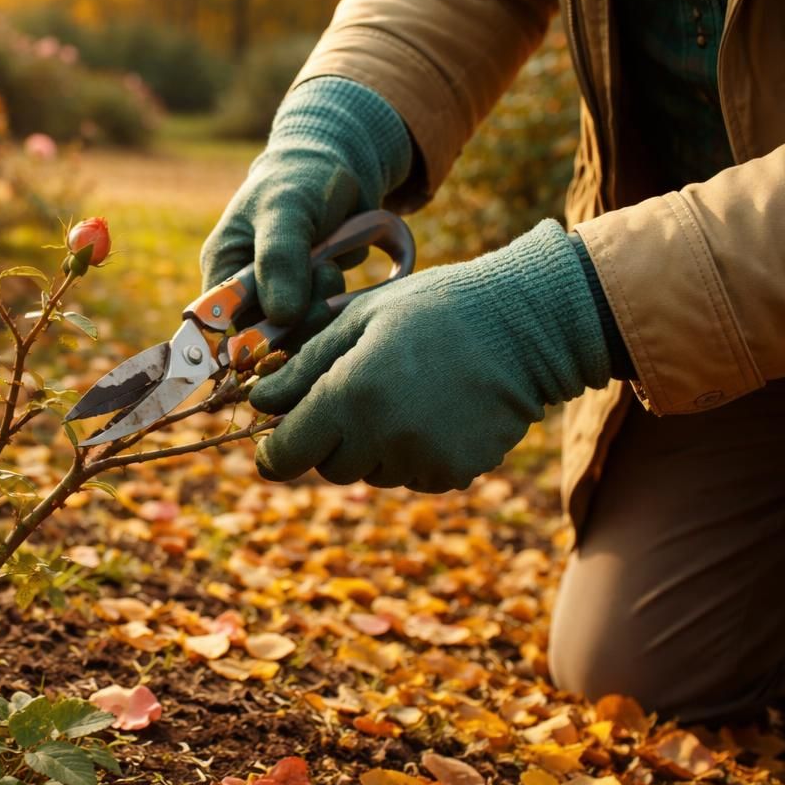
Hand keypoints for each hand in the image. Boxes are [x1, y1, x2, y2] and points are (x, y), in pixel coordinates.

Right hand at [201, 77, 412, 327]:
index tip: (287, 321)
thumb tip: (281, 316)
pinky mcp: (311, 302)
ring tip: (331, 264)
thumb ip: (280, 260)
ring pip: (300, 333)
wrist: (339, 168)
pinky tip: (339, 266)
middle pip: (267, 338)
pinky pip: (326, 322)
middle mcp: (246, 293)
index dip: (252, 337)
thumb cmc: (298, 182)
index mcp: (222, 272)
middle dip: (301, 315)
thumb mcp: (285, 212)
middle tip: (324, 274)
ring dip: (323, 306)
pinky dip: (339, 300)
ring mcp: (280, 300)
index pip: (223, 328)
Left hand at [249, 222, 613, 491]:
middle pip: (329, 467)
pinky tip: (435, 411)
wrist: (525, 324)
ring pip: (372, 473)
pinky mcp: (455, 473)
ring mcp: (423, 460)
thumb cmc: (433, 308)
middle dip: (330, 440)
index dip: (275, 451)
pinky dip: (413, 454)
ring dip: (374, 447)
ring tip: (406, 394)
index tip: (275, 442)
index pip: (287, 455)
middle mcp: (383, 437)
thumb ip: (303, 365)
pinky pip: (413, 475)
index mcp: (350, 395)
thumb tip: (260, 402)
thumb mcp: (359, 319)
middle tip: (357, 395)